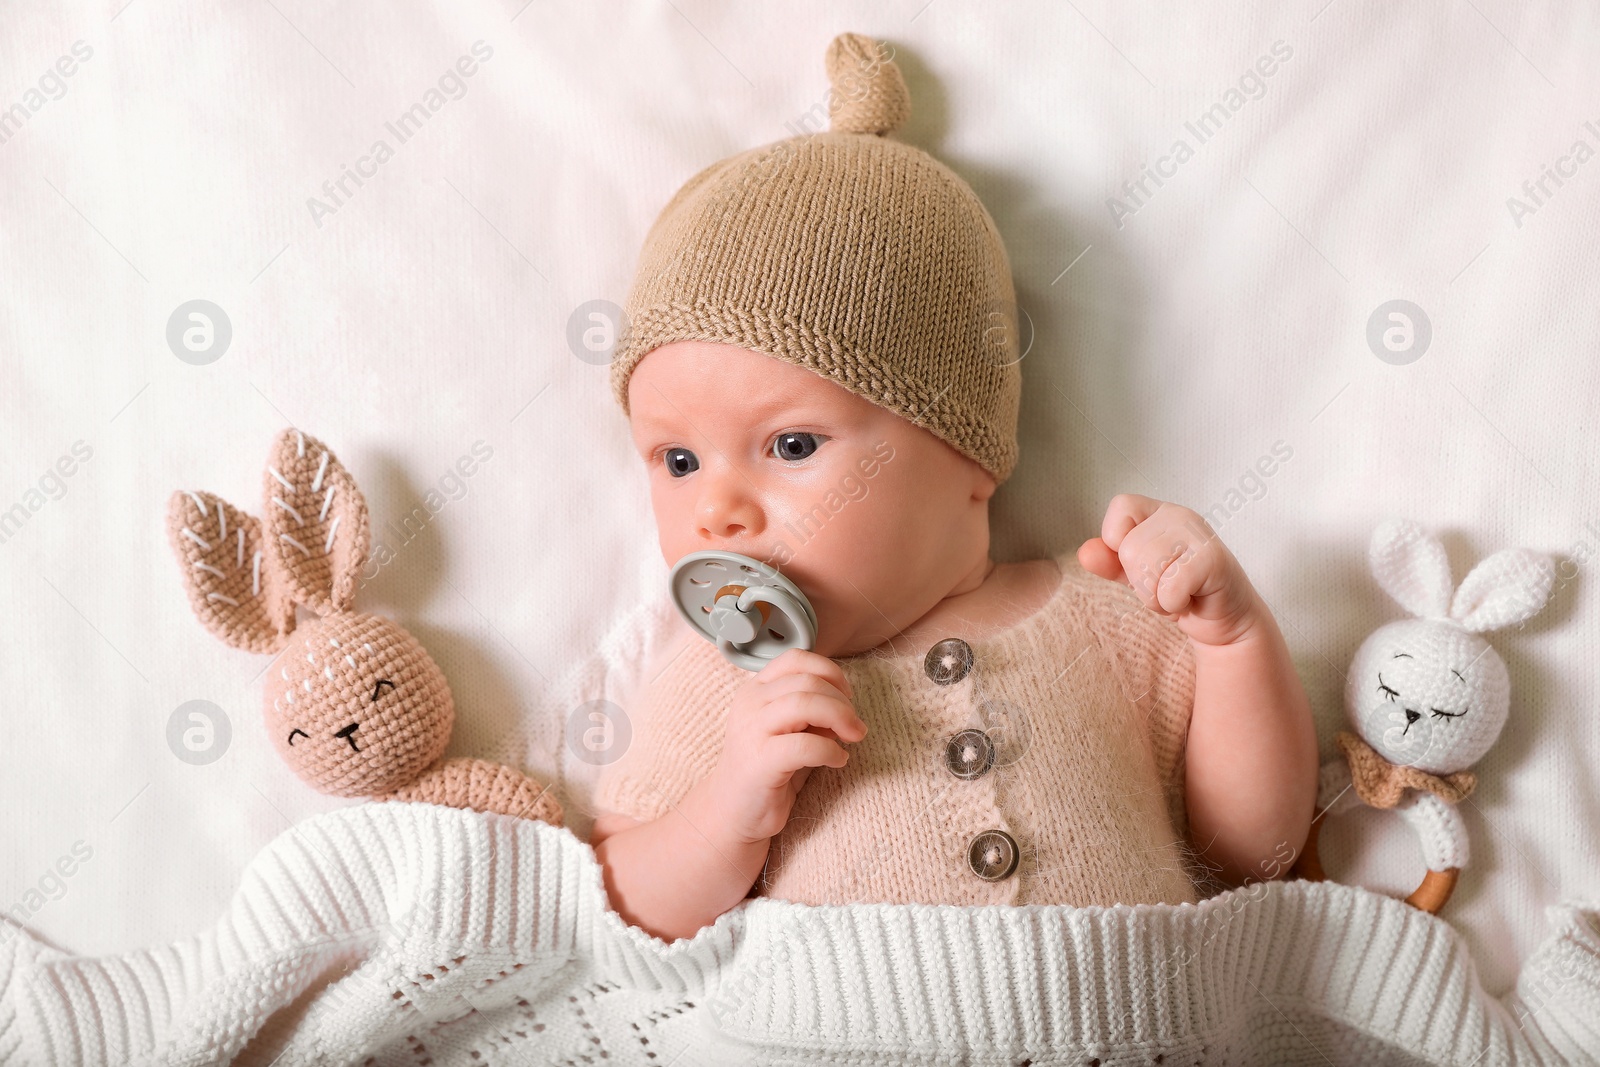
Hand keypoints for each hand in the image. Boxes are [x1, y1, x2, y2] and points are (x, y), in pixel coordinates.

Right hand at [696, 648, 866, 845]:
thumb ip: (810, 709)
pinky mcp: (760, 762)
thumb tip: (845, 702)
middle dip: (842, 701)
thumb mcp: (789, 729)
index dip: (830, 672)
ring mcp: (752, 731)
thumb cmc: (768, 768)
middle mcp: (750, 703)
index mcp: (756, 689)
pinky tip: (838, 760)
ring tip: (852, 738)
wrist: (733, 812)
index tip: (847, 696)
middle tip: (856, 726)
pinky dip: (830, 750)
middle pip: (808, 681)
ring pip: (806, 704)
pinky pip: (805, 745)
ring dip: (840, 718)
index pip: (796, 659)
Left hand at [1077, 493, 1263, 646]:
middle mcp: (1179, 515)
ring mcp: (1199, 535)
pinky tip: (1192, 599)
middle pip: (1129, 548)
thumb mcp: (1135, 577)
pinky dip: (1174, 604)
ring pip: (1147, 568)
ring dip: (1156, 596)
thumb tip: (1085, 552)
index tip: (1141, 563)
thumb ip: (1109, 563)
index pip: (1121, 506)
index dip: (1118, 540)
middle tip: (1165, 586)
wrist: (1223, 618)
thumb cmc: (1179, 591)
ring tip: (1178, 593)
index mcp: (1157, 512)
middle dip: (1140, 582)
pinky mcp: (1214, 559)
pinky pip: (1170, 589)